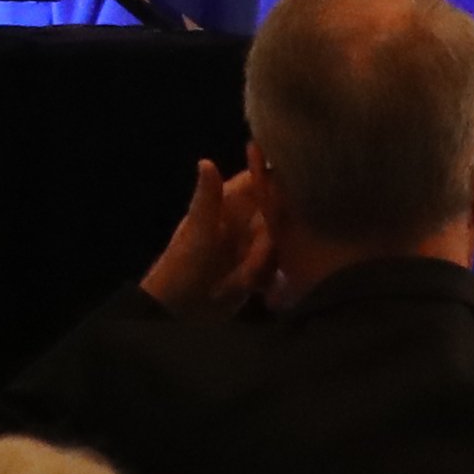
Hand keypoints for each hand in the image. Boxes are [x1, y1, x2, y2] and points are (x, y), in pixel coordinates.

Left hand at [140, 155, 272, 318]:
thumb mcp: (198, 232)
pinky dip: (273, 276)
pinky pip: (278, 266)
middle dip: (276, 233)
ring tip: (244, 277)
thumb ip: (208, 199)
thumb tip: (206, 161)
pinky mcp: (257, 269)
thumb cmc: (183, 265)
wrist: (179, 311)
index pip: (258, 181)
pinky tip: (258, 287)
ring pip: (280, 241)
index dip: (276, 181)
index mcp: (226, 205)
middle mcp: (243, 221)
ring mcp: (251, 245)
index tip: (295, 190)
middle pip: (277, 213)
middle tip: (256, 256)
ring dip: (268, 260)